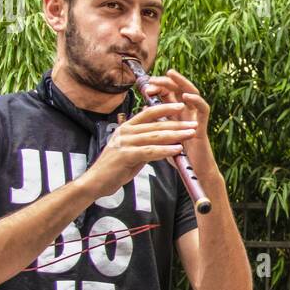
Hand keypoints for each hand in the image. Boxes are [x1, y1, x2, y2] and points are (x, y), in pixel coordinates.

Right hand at [81, 102, 196, 199]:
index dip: (165, 108)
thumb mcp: (131, 150)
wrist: (95, 182)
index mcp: (126, 127)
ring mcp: (124, 142)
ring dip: (175, 135)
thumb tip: (161, 138)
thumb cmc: (114, 167)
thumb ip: (144, 142)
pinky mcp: (125, 155)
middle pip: (156, 125)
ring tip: (190, 134)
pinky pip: (149, 151)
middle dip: (177, 124)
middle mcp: (125, 131)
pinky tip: (177, 149)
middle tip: (193, 123)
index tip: (181, 106)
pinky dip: (165, 150)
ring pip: (155, 136)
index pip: (149, 113)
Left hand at [140, 68, 217, 177]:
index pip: (168, 94)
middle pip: (179, 90)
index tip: (146, 87)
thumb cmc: (180, 156)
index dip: (158, 87)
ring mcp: (196, 119)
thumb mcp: (164, 136)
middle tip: (153, 79)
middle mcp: (187, 113)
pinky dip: (196, 100)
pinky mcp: (203, 127)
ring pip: (193, 93)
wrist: (193, 173)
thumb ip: (157, 121)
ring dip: (181, 82)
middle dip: (166, 81)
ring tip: (171, 75)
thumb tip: (144, 108)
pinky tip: (186, 96)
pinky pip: (203, 110)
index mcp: (177, 114)